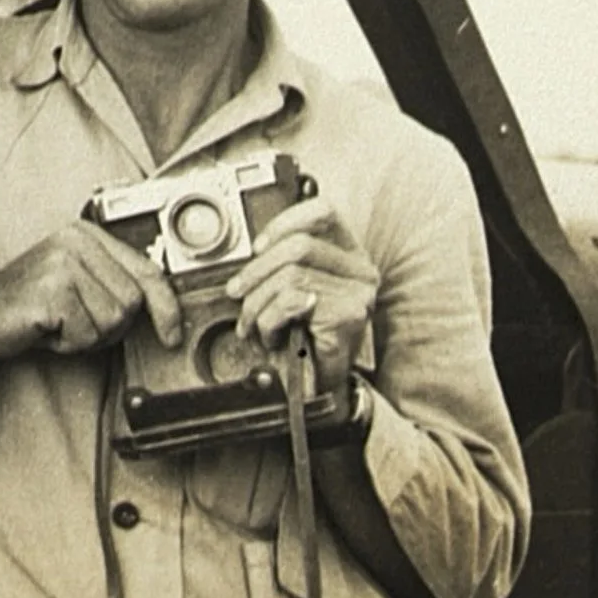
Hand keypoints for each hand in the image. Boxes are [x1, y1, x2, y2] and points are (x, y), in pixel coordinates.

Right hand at [0, 222, 181, 362]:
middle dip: (108, 325)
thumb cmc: (31, 304)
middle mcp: (77, 241)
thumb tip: (160, 307)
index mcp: (88, 234)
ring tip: (59, 324)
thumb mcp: (78, 284)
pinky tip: (47, 329)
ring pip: (112, 320)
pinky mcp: (52, 289)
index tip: (172, 333)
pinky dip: (69, 343)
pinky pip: (87, 333)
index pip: (146, 270)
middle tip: (74, 323)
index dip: (166, 307)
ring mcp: (63, 263)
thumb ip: (113, 284)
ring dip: (87, 335)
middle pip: (131, 302)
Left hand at [223, 196, 377, 394]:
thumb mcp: (292, 292)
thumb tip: (254, 250)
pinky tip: (273, 336)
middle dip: (256, 271)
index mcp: (347, 254)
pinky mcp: (347, 314)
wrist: (320, 385)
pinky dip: (269, 322)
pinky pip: (291, 303)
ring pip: (289, 277)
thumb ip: (283, 264)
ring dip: (258, 304)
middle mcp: (359, 269)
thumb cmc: (303, 338)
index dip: (285, 221)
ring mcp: (357, 292)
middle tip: (237, 293)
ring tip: (255, 325)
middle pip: (297, 247)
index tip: (258, 246)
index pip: (323, 212)